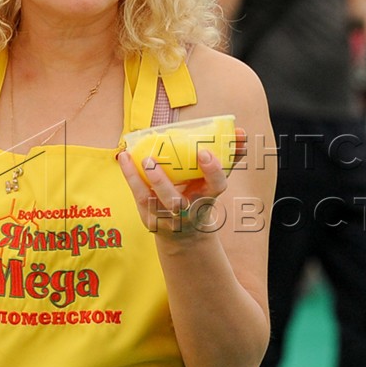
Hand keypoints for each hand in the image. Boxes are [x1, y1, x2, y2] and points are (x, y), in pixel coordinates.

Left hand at [118, 129, 249, 237]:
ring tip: (136, 157)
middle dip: (163, 183)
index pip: (216, 186)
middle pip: (176, 203)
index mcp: (208, 198)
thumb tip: (241, 133)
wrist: (185, 233)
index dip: (212, 171)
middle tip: (152, 160)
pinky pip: (139, 196)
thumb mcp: (215, 180)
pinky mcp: (150, 218)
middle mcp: (188, 211)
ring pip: (152, 201)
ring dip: (141, 179)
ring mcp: (166, 217)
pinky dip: (130, 176)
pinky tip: (124, 157)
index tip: (205, 152)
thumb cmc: (201, 196)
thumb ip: (229, 157)